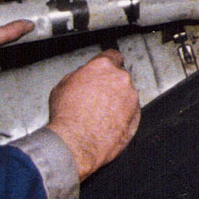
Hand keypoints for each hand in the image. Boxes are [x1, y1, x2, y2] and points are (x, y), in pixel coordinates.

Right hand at [45, 51, 140, 179]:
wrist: (75, 143)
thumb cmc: (67, 116)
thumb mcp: (63, 86)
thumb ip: (79, 75)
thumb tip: (84, 76)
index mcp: (102, 66)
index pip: (112, 56)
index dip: (108, 62)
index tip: (108, 67)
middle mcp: (120, 79)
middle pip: (118, 77)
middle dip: (110, 85)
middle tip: (96, 98)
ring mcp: (131, 98)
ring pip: (126, 95)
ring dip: (117, 102)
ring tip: (99, 115)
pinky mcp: (136, 116)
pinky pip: (131, 112)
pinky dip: (122, 116)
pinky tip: (107, 124)